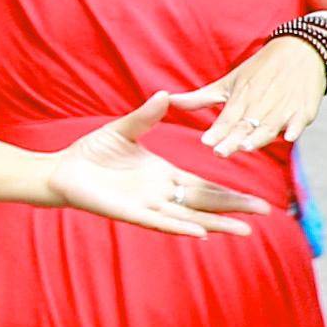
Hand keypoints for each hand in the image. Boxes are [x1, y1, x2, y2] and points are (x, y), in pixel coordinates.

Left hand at [33, 93, 268, 236]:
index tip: (259, 199)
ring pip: (188, 216)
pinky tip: (199, 232)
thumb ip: (146, 116)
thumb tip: (166, 95)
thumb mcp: (123, 131)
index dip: (231, 193)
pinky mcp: (128, 213)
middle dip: (233, 208)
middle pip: (204, 203)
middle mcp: (161, 193)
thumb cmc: (92, 153)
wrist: (61, 169)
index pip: (205, 186)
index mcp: (165, 175)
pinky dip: (179, 226)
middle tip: (265, 214)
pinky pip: (158, 221)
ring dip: (215, 223)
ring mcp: (146, 205)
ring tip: (243, 231)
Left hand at [193, 40, 326, 155]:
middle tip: (221, 151)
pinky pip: (299, 120)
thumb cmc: (260, 70)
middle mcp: (261, 104)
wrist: (300, 51)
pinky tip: (290, 136)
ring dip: (259, 136)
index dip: (218, 131)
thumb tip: (169, 101)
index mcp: (242, 98)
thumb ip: (201, 98)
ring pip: (269, 126)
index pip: (228, 119)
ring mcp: (283, 107)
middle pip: (245, 126)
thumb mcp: (229, 82)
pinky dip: (295, 127)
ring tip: (247, 146)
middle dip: (233, 139)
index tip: (206, 142)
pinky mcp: (304, 109)